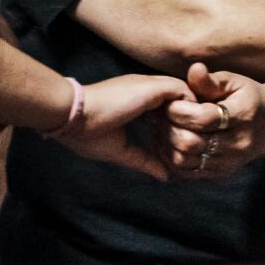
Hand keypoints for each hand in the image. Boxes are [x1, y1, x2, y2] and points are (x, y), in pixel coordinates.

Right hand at [59, 74, 192, 179]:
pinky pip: (186, 93)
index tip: (180, 147)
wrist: (70, 115)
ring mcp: (151, 87)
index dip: (179, 126)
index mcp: (137, 101)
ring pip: (189, 95)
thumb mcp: (121, 151)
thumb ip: (145, 161)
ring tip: (195, 138)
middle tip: (195, 144)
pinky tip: (189, 129)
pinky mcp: (153, 88)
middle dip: (192, 121)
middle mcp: (147, 90)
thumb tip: (165, 177)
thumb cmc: (86, 133)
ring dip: (195, 116)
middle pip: (184, 100)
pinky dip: (192, 109)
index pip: (170, 108)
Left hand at [157, 62, 264, 179]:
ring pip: (186, 160)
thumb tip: (194, 70)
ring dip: (168, 144)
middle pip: (191, 142)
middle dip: (169, 127)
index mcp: (242, 116)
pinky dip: (173, 158)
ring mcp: (228, 161)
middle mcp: (236, 143)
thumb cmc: (250, 98)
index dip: (179, 110)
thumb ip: (211, 80)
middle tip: (160, 115)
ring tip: (163, 128)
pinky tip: (170, 143)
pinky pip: (188, 172)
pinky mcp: (220, 172)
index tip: (170, 101)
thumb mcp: (235, 82)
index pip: (202, 119)